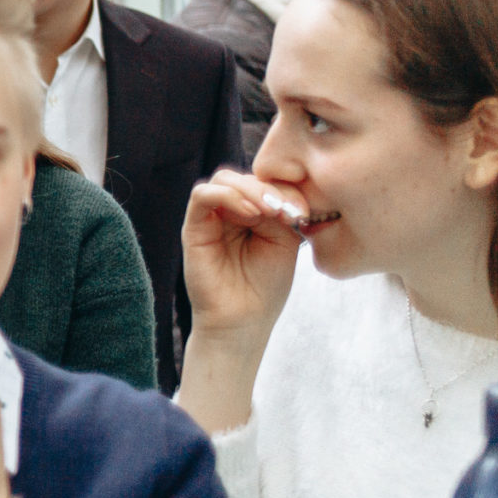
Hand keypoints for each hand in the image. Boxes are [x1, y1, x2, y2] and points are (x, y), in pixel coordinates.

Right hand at [180, 169, 304, 342]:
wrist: (243, 320)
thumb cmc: (265, 286)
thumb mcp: (284, 241)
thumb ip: (279, 210)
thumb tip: (275, 189)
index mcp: (254, 213)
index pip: (265, 182)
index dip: (285, 189)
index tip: (304, 211)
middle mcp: (230, 212)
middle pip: (245, 177)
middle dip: (269, 188)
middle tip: (287, 209)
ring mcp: (210, 218)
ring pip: (224, 180)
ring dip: (250, 189)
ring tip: (269, 210)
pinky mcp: (193, 227)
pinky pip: (202, 195)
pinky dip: (227, 195)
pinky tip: (250, 211)